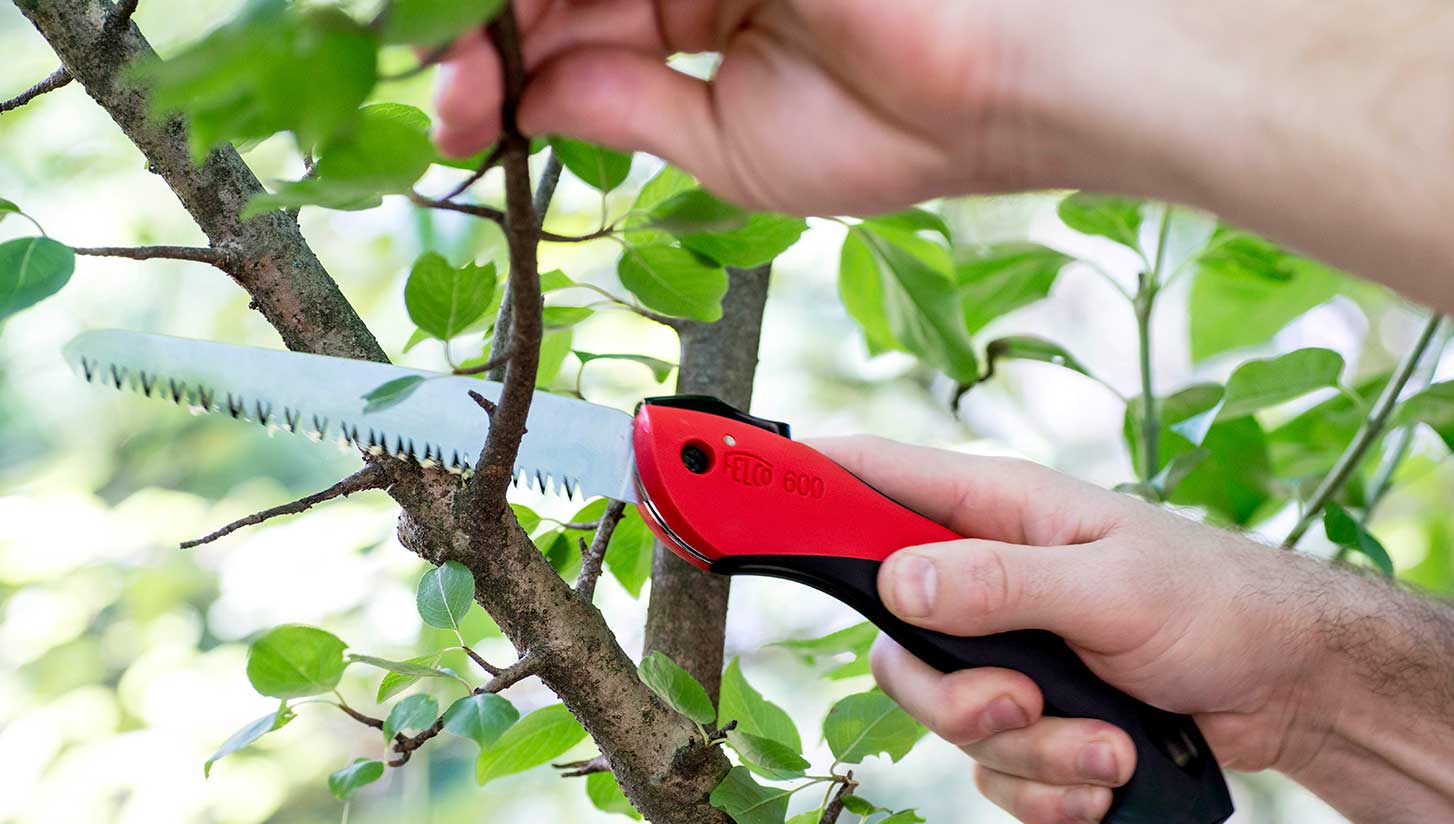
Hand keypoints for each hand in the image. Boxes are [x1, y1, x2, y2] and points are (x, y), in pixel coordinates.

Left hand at [430, 0, 1164, 214]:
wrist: (990, 88)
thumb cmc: (893, 128)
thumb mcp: (725, 143)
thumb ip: (621, 105)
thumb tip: (524, 100)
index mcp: (703, 10)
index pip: (576, 21)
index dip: (503, 63)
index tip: (452, 114)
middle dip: (481, 29)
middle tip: (426, 77)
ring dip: (502, 9)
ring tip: (445, 58)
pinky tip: (500, 20)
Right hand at [812, 435, 1335, 823]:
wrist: (1286, 687)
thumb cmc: (1214, 600)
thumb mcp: (1111, 585)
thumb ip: (1001, 582)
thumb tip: (896, 584)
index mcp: (994, 513)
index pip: (867, 480)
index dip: (790, 485)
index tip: (721, 493)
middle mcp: (983, 581)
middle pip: (891, 644)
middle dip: (958, 698)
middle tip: (1026, 702)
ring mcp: (1003, 656)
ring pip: (945, 722)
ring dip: (1031, 754)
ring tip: (1107, 743)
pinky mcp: (1030, 721)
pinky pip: (990, 775)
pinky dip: (1050, 790)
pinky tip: (1109, 770)